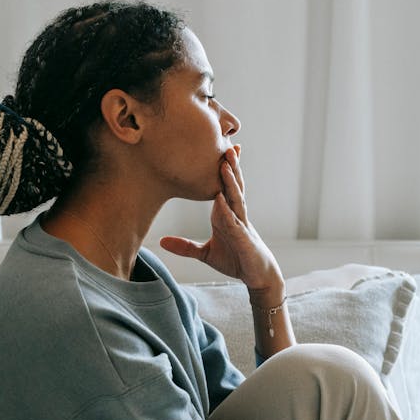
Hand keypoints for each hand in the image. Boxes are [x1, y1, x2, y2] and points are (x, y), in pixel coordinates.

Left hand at [160, 145, 283, 304]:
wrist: (256, 276)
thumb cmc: (235, 260)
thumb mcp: (205, 254)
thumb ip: (185, 246)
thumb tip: (163, 241)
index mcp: (225, 213)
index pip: (224, 187)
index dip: (222, 170)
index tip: (218, 149)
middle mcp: (235, 215)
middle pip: (233, 186)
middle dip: (230, 166)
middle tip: (226, 143)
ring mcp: (241, 225)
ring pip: (236, 199)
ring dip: (230, 181)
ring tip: (225, 163)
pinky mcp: (243, 239)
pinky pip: (234, 222)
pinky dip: (227, 211)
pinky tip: (220, 199)